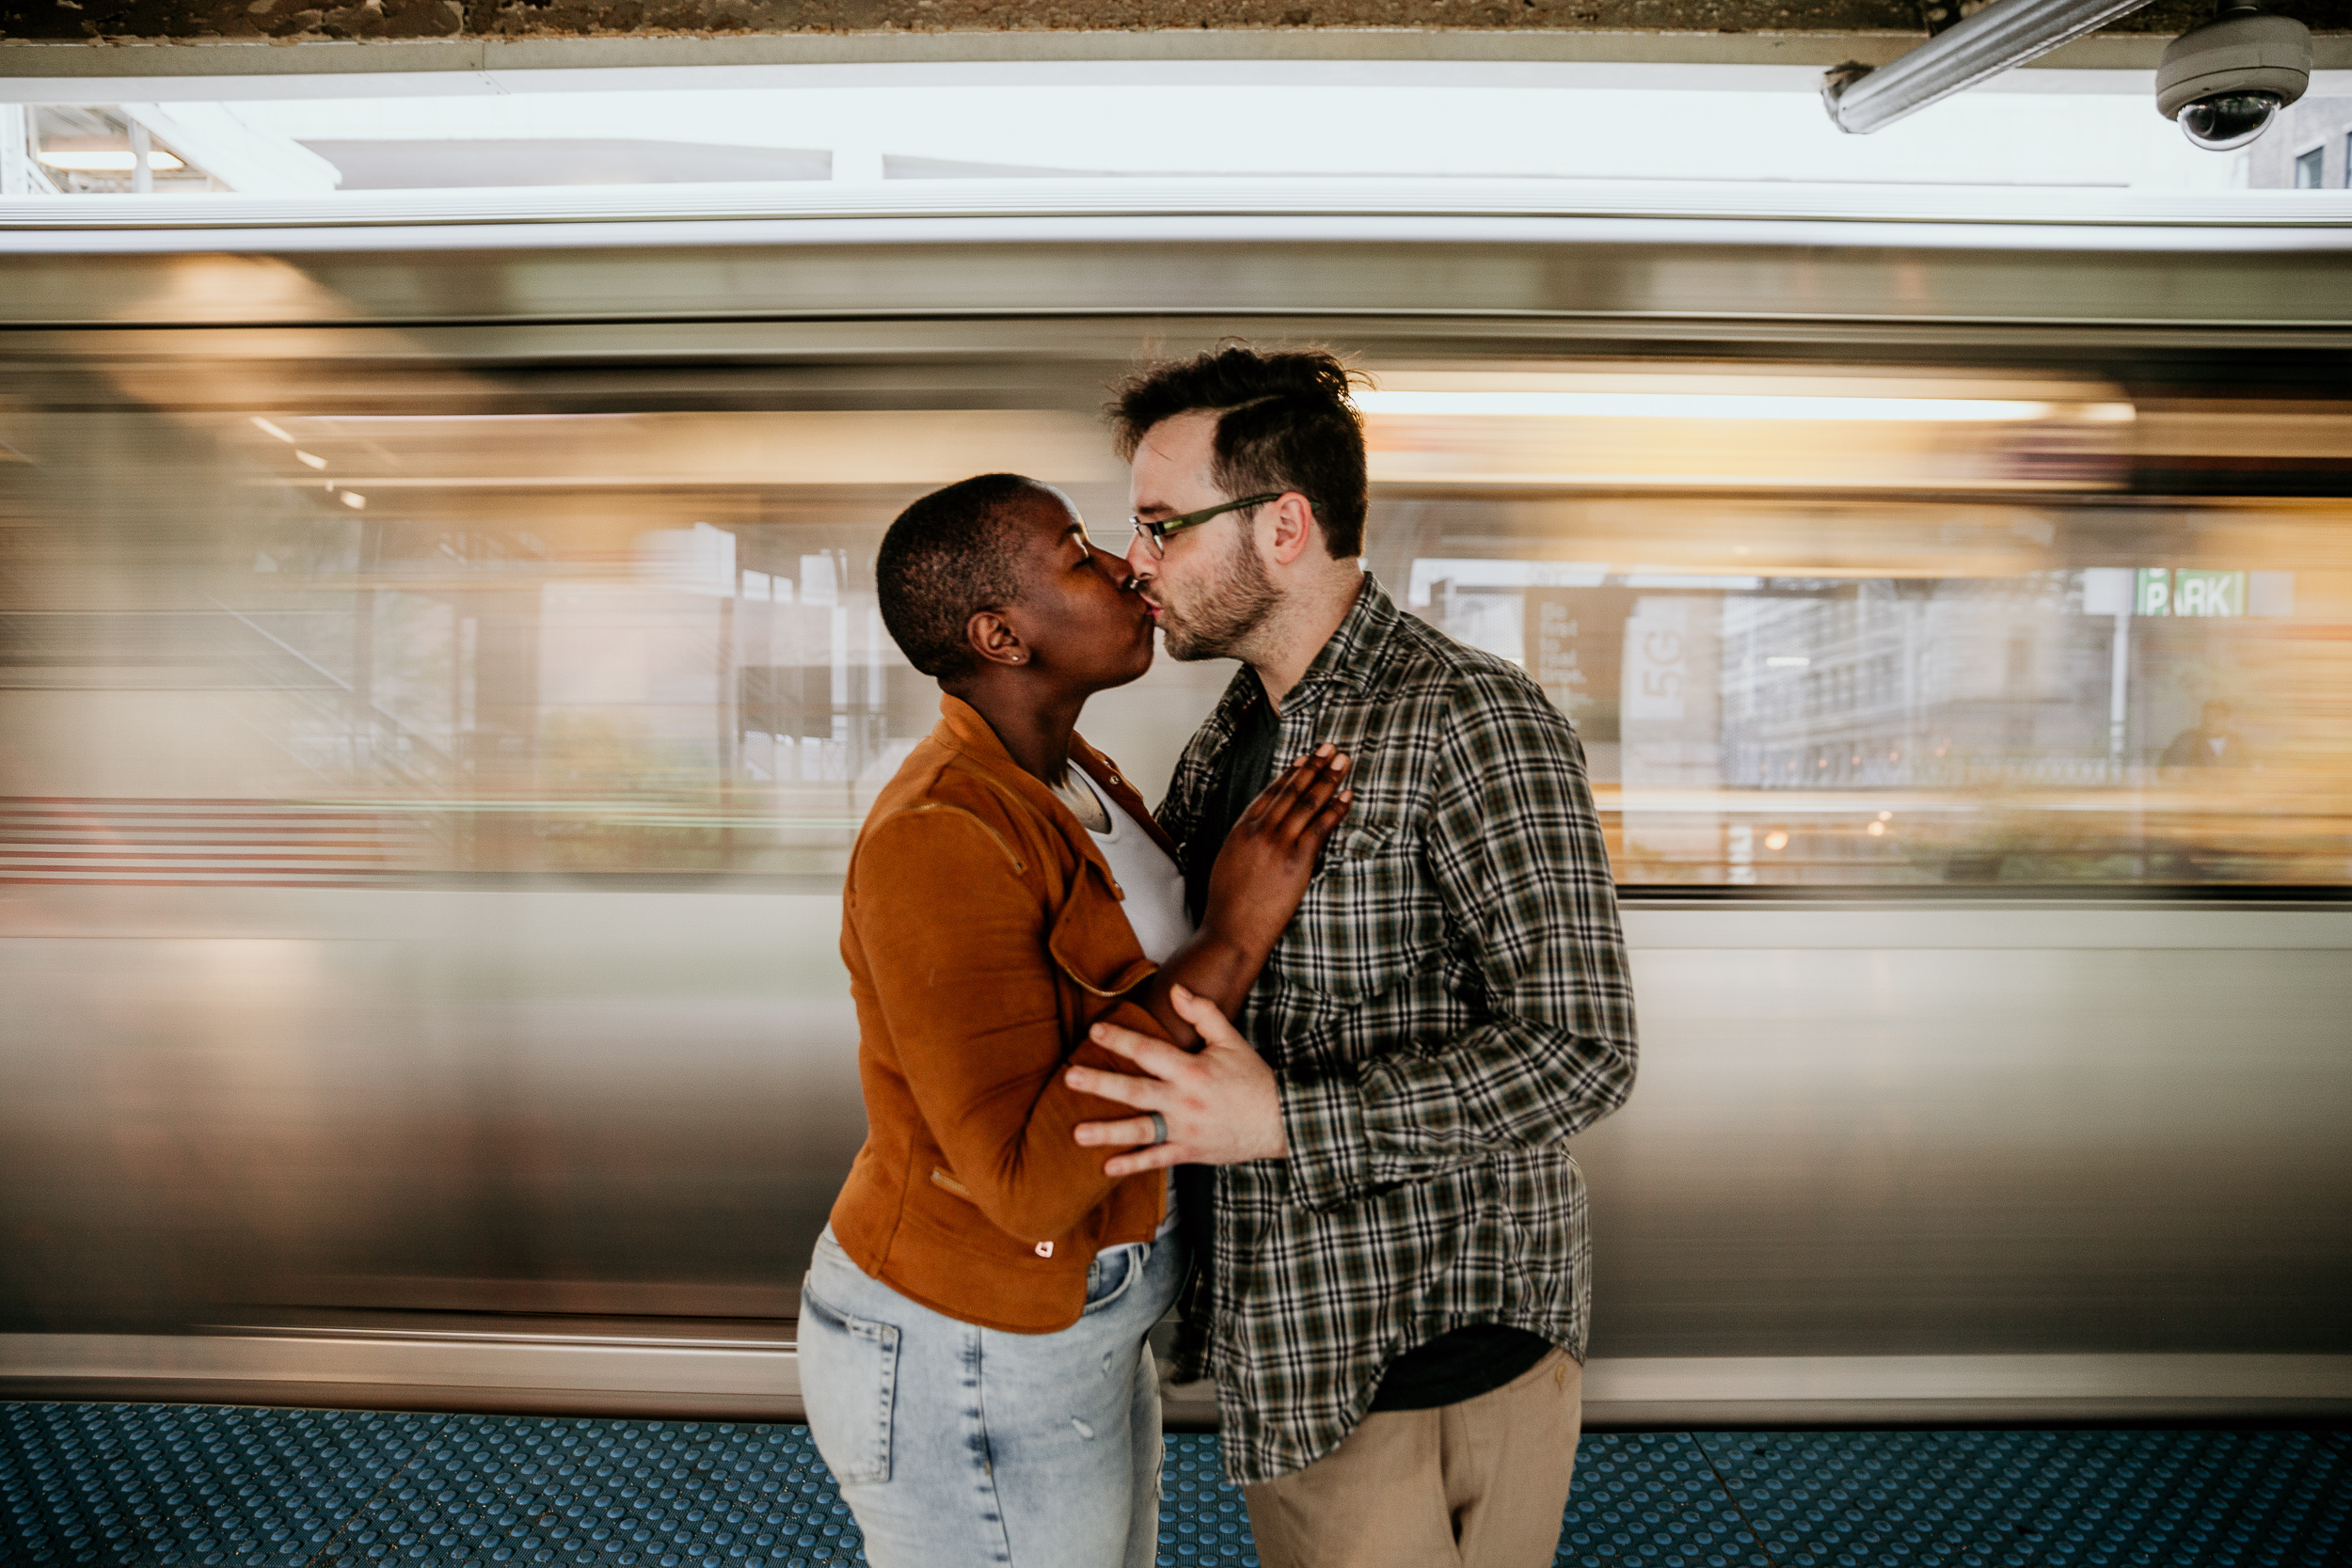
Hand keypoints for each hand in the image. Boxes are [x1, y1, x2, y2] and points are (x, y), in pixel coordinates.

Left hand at [1069, 985, 1287, 1174]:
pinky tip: (1108, 1167)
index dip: (1121, 1040)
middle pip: (1136, 1091)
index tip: (1094, 1032)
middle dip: (1101, 1084)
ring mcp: (1186, 1130)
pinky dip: (1133, 1165)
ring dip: (1108, 1131)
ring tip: (1077, 1132)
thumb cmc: (1253, 1078)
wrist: (1282, 1121)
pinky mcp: (1190, 1152)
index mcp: (1193, 1070)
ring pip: (1141, 1130)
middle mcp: (1185, 1101)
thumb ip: (1203, 1013)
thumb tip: (1175, 989)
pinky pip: (1157, 1160)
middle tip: (1070, 1078)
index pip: (1149, 1051)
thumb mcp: (1231, 1040)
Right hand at [1202, 744, 1351, 959]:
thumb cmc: (1228, 906)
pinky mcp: (1296, 861)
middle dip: (1314, 766)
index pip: (1270, 794)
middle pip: (1292, 791)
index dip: (1291, 774)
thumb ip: (1244, 845)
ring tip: (1343, 761)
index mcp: (1241, 830)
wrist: (1231, 931)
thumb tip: (1256, 838)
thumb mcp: (1229, 865)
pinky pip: (1320, 828)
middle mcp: (1259, 831)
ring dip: (1328, 779)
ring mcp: (1278, 844)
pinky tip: (1347, 796)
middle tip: (1331, 748)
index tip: (1304, 759)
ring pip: (1307, 803)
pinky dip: (1335, 810)